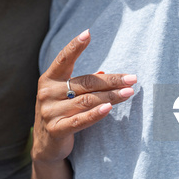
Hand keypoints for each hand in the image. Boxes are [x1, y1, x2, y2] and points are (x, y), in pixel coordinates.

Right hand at [32, 29, 135, 163]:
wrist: (46, 145)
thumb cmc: (61, 112)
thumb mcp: (66, 94)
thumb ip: (82, 84)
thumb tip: (106, 73)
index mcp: (48, 79)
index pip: (63, 59)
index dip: (75, 46)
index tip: (88, 33)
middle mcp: (47, 92)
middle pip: (85, 82)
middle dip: (111, 80)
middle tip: (132, 78)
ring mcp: (50, 111)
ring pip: (87, 100)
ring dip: (111, 96)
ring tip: (129, 92)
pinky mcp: (56, 129)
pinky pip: (80, 120)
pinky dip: (96, 114)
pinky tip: (109, 108)